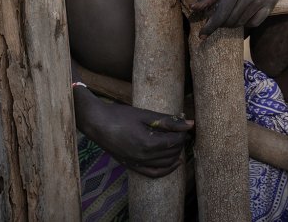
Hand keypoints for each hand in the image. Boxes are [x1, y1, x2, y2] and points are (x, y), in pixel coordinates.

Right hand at [75, 89, 192, 177]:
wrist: (97, 123)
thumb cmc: (120, 116)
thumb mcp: (146, 115)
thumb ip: (169, 121)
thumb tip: (190, 124)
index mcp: (147, 143)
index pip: (174, 142)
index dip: (183, 134)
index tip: (185, 126)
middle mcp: (143, 157)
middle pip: (171, 154)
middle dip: (180, 144)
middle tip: (182, 133)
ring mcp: (136, 163)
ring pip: (164, 165)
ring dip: (175, 156)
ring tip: (178, 145)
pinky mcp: (131, 166)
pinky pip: (152, 173)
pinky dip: (165, 170)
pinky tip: (173, 164)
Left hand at [192, 0, 281, 36]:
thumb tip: (194, 8)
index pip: (221, 13)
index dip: (210, 26)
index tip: (202, 36)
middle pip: (230, 20)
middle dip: (220, 23)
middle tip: (217, 19)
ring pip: (242, 22)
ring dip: (232, 23)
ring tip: (229, 15)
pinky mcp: (271, 4)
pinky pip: (255, 23)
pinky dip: (246, 23)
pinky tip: (243, 16)